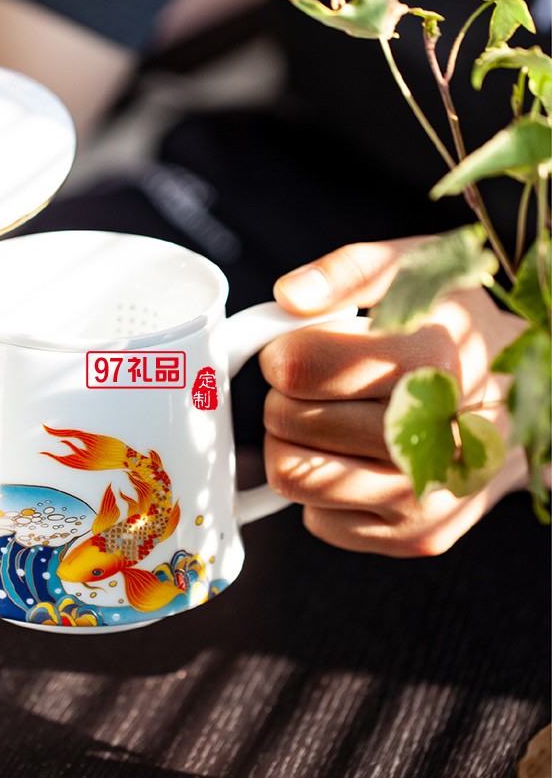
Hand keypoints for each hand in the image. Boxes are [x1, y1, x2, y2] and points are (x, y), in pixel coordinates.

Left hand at [260, 237, 527, 556]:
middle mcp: (435, 438)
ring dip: (294, 444)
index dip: (282, 353)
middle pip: (286, 421)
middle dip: (287, 397)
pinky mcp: (418, 537)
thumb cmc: (455, 331)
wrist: (527, 397)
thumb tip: (290, 296)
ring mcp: (427, 497)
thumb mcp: (416, 272)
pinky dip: (323, 489)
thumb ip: (348, 271)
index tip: (297, 348)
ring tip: (331, 419)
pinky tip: (357, 458)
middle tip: (319, 385)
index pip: (298, 368)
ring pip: (291, 477)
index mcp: (432, 362)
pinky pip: (317, 519)